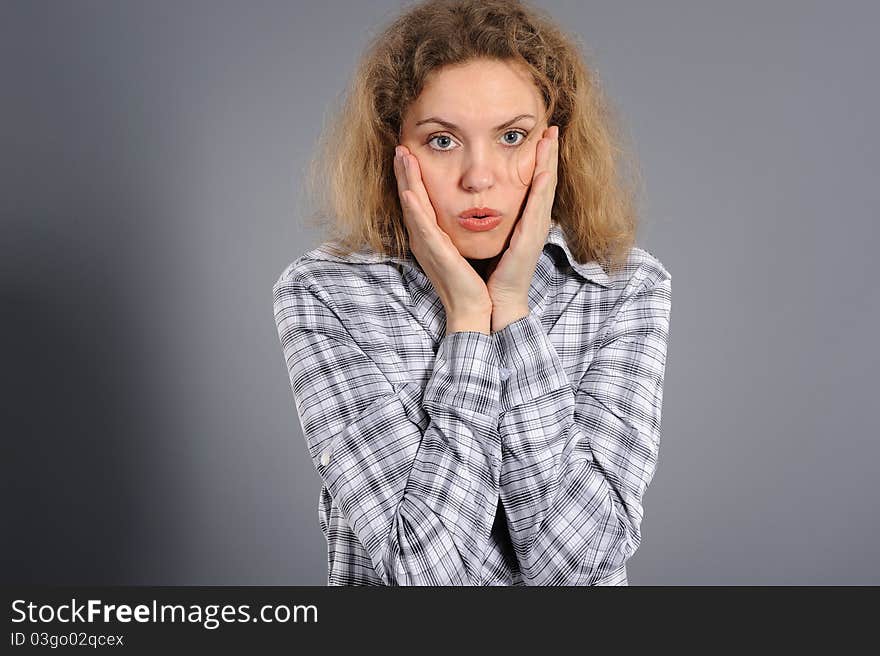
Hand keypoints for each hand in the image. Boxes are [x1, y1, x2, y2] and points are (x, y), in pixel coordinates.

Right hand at [393, 145, 492, 332]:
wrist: (474, 307)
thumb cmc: (470, 280)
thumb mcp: (460, 248)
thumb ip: (456, 230)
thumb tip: (463, 211)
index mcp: (431, 235)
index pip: (419, 200)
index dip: (412, 176)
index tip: (409, 152)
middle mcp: (424, 238)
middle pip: (410, 198)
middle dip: (404, 171)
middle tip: (400, 146)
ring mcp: (427, 246)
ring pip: (412, 207)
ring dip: (405, 181)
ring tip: (401, 157)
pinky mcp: (436, 254)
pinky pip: (423, 228)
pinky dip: (415, 210)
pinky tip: (409, 193)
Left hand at [487, 125, 558, 331]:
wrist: (495, 302)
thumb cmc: (493, 273)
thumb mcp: (495, 239)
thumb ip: (496, 220)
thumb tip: (485, 202)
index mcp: (525, 221)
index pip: (535, 183)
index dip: (540, 159)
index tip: (542, 135)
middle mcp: (534, 223)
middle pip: (545, 180)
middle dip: (549, 153)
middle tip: (552, 127)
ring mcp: (535, 232)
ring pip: (545, 190)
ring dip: (549, 163)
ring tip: (550, 139)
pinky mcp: (529, 242)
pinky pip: (536, 211)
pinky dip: (541, 191)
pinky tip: (543, 174)